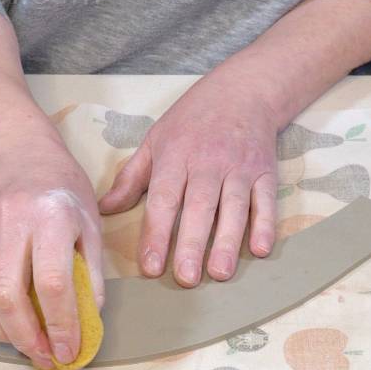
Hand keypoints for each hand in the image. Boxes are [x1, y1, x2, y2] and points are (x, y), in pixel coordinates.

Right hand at [0, 127, 103, 369]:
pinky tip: (1, 322)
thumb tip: (86, 324)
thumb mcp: (90, 226)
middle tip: (44, 357)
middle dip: (27, 338)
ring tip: (22, 345)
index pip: (52, 283)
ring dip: (0, 332)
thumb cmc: (63, 191)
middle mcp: (11, 218)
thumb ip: (91, 274)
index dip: (61, 325)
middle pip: (8, 295)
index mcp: (52, 215)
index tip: (68, 352)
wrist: (19, 154)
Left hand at [99, 72, 278, 286]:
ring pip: (234, 207)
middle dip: (192, 244)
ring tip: (220, 273)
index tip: (150, 266)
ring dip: (228, 241)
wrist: (243, 91)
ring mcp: (240, 168)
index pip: (164, 200)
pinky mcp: (266, 172)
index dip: (156, 233)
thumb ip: (131, 178)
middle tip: (186, 279)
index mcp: (175, 157)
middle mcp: (208, 163)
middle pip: (199, 208)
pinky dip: (265, 224)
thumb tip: (104, 209)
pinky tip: (260, 249)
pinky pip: (266, 201)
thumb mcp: (155, 141)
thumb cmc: (191, 121)